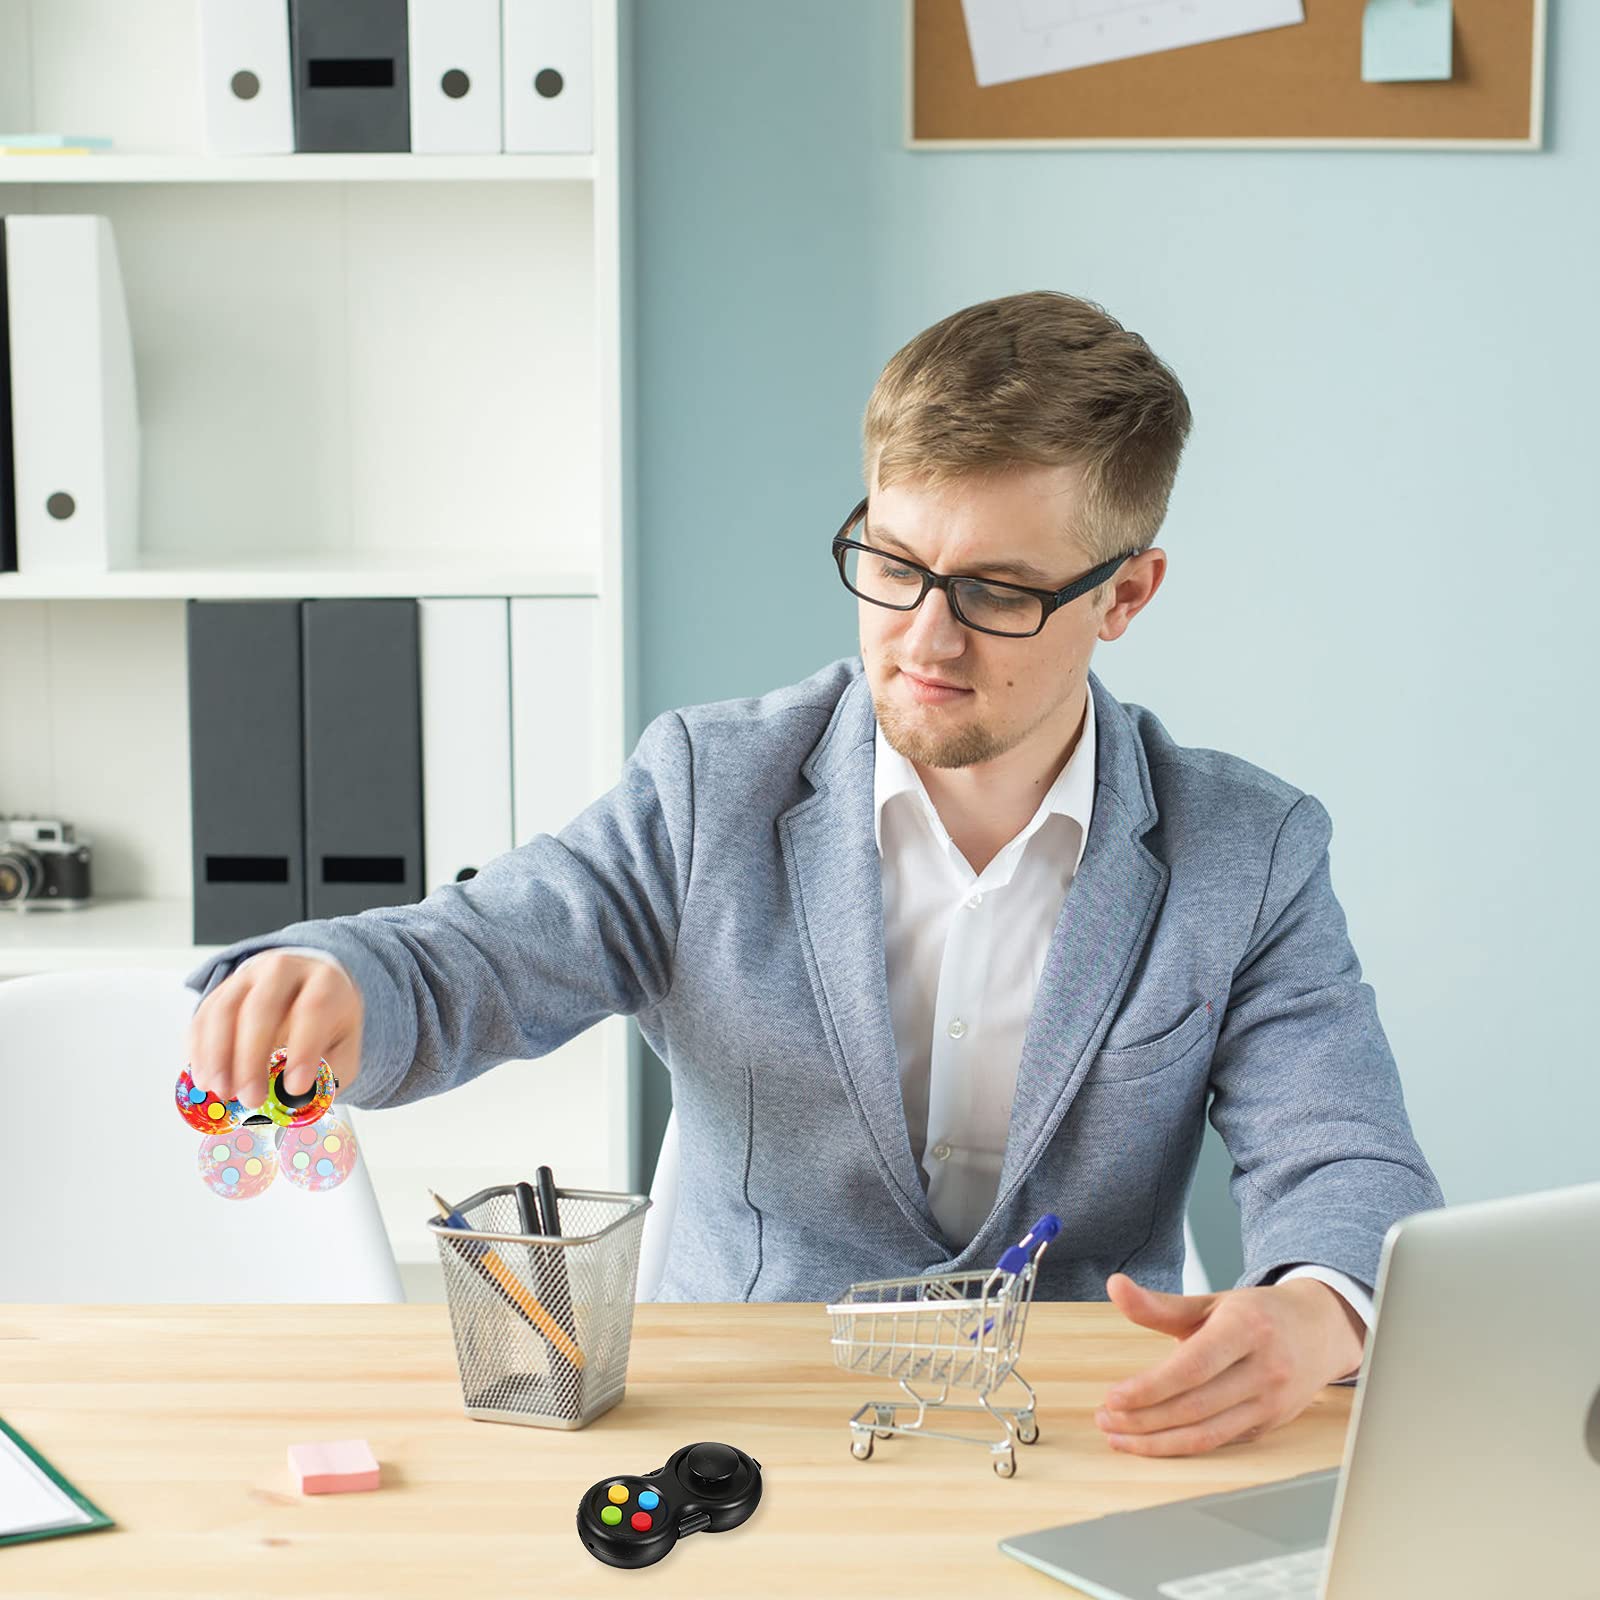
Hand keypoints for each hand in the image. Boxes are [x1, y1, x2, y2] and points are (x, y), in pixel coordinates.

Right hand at [186, 952, 363, 1110]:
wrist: (306, 987)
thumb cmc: (326, 1022)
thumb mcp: (343, 1043)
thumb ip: (329, 1068)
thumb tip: (298, 1096)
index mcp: (325, 981)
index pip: (315, 1007)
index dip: (304, 1049)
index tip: (296, 1087)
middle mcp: (285, 969)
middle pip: (262, 1006)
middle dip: (252, 1057)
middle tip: (251, 1097)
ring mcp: (249, 976)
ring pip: (226, 1010)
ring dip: (219, 1056)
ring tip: (223, 1091)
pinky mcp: (223, 989)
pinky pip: (204, 1016)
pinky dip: (201, 1050)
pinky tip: (206, 1078)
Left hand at [1093, 1273, 1366, 1457]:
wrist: (1320, 1330)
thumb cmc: (1257, 1313)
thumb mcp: (1211, 1301)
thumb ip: (1160, 1304)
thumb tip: (1115, 1287)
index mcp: (1247, 1329)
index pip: (1192, 1366)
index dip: (1150, 1387)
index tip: (1113, 1397)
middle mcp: (1264, 1368)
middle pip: (1195, 1406)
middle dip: (1144, 1419)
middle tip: (1105, 1419)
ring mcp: (1271, 1402)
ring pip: (1207, 1434)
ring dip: (1157, 1442)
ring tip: (1119, 1435)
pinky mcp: (1270, 1425)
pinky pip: (1220, 1442)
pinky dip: (1182, 1447)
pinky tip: (1152, 1442)